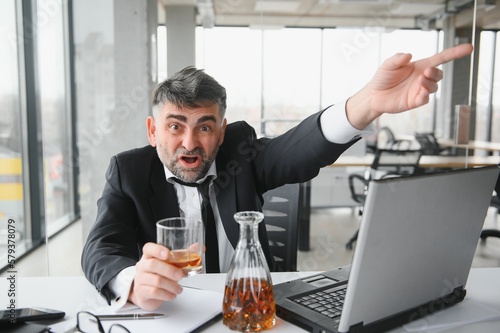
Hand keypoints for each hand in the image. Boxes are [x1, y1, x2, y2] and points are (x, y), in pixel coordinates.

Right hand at [128, 242, 185, 310]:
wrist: (147, 292)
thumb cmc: (160, 274)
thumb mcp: (171, 264)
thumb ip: (184, 255)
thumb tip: (198, 247)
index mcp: (149, 255)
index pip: (149, 248)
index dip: (158, 250)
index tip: (168, 254)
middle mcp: (143, 265)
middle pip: (153, 265)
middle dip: (170, 271)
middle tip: (180, 275)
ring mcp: (140, 279)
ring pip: (156, 281)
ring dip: (171, 286)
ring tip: (178, 288)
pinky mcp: (141, 292)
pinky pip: (154, 292)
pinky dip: (167, 294)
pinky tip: (172, 294)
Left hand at [346, 43, 473, 128]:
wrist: (373, 96)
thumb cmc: (382, 78)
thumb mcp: (388, 64)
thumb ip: (398, 58)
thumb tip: (408, 55)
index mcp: (419, 66)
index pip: (440, 58)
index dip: (454, 53)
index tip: (468, 48)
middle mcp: (421, 78)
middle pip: (439, 74)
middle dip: (436, 72)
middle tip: (426, 72)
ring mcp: (419, 90)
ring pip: (434, 87)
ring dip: (429, 83)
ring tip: (419, 81)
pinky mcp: (414, 101)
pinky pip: (425, 99)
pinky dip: (425, 95)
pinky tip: (420, 91)